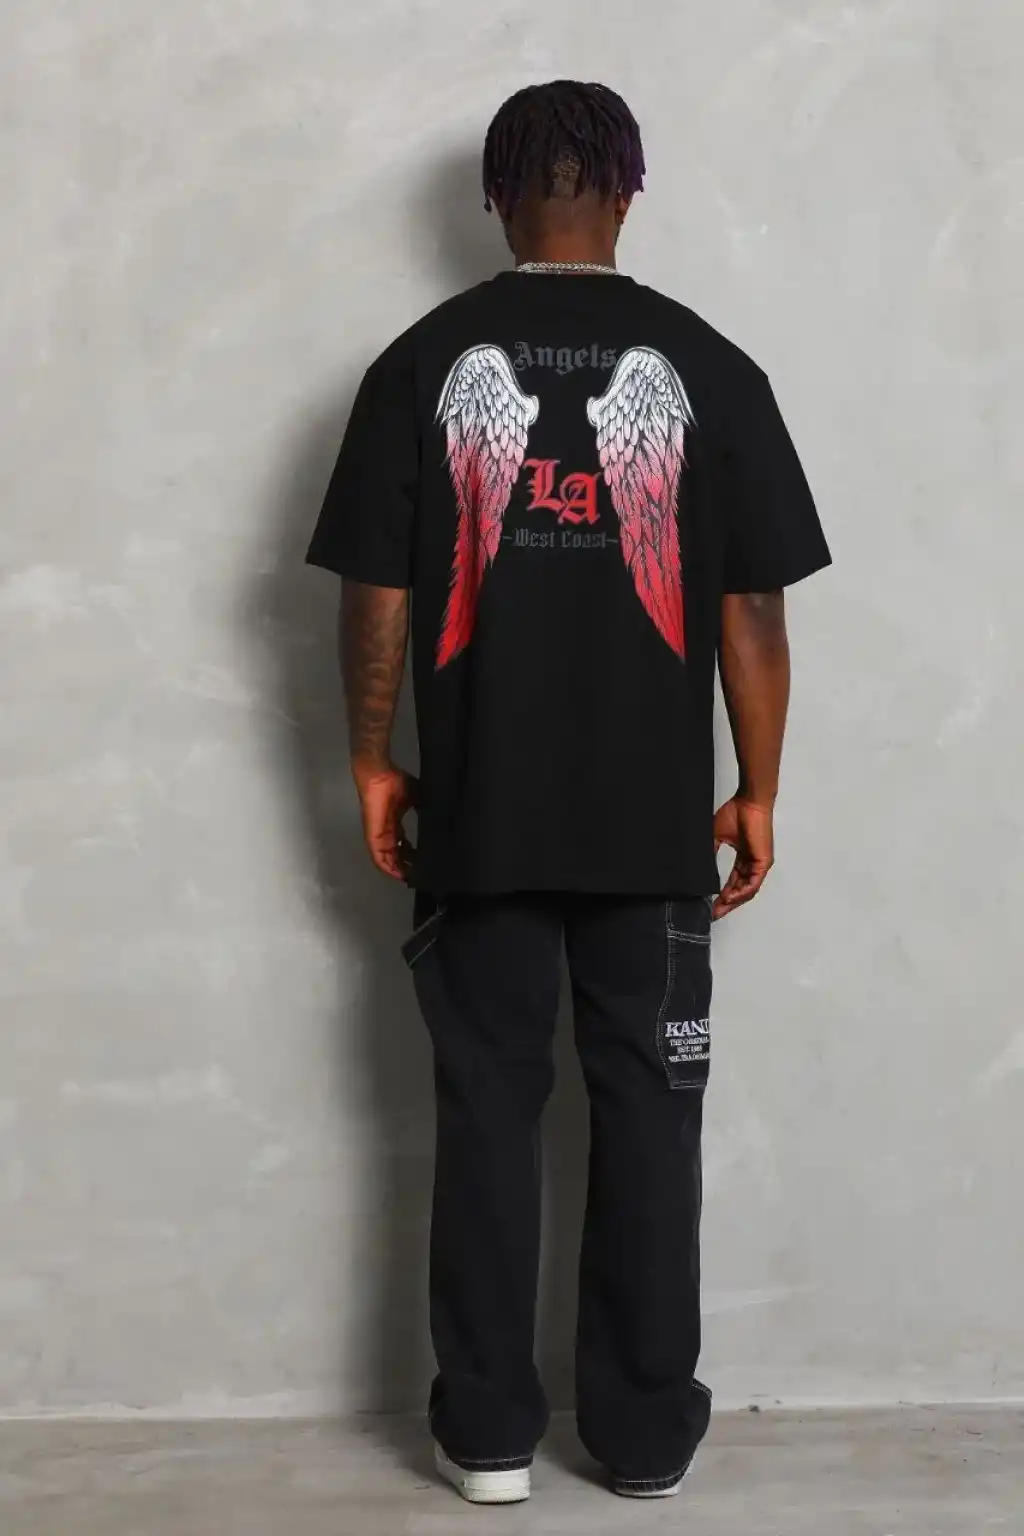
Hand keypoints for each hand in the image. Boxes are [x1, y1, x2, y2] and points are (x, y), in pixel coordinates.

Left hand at [352, 760, 417, 881]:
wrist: (380, 774)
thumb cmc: (396, 781)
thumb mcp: (417, 797)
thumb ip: (424, 808)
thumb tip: (440, 818)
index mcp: (395, 820)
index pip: (403, 843)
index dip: (412, 854)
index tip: (424, 861)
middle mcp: (387, 830)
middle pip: (395, 854)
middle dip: (406, 865)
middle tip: (419, 873)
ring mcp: (378, 834)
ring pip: (387, 858)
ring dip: (398, 869)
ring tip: (411, 877)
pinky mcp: (373, 836)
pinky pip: (378, 857)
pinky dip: (388, 867)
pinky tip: (398, 874)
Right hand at [712, 796, 774, 919]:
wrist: (749, 802)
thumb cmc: (735, 814)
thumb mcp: (716, 837)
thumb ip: (711, 852)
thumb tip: (699, 868)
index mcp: (743, 858)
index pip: (733, 882)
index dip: (722, 895)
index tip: (709, 905)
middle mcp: (752, 864)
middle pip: (740, 891)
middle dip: (726, 904)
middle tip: (713, 914)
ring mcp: (759, 864)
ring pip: (747, 891)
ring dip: (733, 902)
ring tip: (718, 909)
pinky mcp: (763, 862)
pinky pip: (753, 884)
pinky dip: (741, 893)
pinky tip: (729, 898)